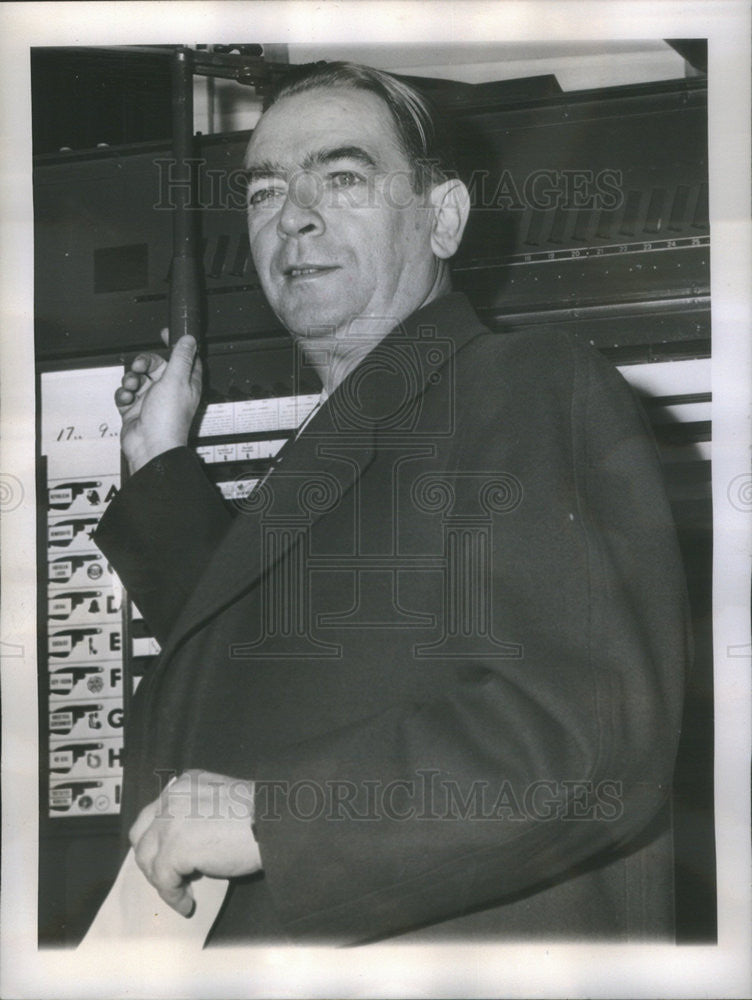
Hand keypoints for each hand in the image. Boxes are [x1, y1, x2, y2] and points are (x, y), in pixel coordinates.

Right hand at [115, 331, 201, 473]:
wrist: (149, 446)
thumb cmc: (167, 419)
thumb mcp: (176, 380)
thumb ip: (181, 358)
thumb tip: (189, 339)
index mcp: (185, 383)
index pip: (183, 358)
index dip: (175, 344)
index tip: (164, 334)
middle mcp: (170, 391)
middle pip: (155, 365)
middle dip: (143, 363)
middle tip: (139, 367)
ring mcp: (151, 400)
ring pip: (137, 378)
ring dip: (131, 380)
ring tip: (132, 388)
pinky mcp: (135, 410)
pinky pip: (125, 394)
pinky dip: (123, 395)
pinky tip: (127, 400)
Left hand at [129, 770, 261, 916]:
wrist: (275, 821)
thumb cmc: (260, 813)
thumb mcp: (221, 802)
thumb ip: (197, 812)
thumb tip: (186, 847)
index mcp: (185, 784)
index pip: (155, 813)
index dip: (159, 839)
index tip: (170, 859)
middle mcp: (172, 798)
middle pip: (141, 834)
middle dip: (151, 858)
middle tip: (169, 877)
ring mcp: (171, 822)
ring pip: (146, 859)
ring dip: (161, 880)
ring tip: (180, 892)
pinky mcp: (176, 848)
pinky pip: (163, 881)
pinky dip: (173, 896)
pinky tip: (187, 903)